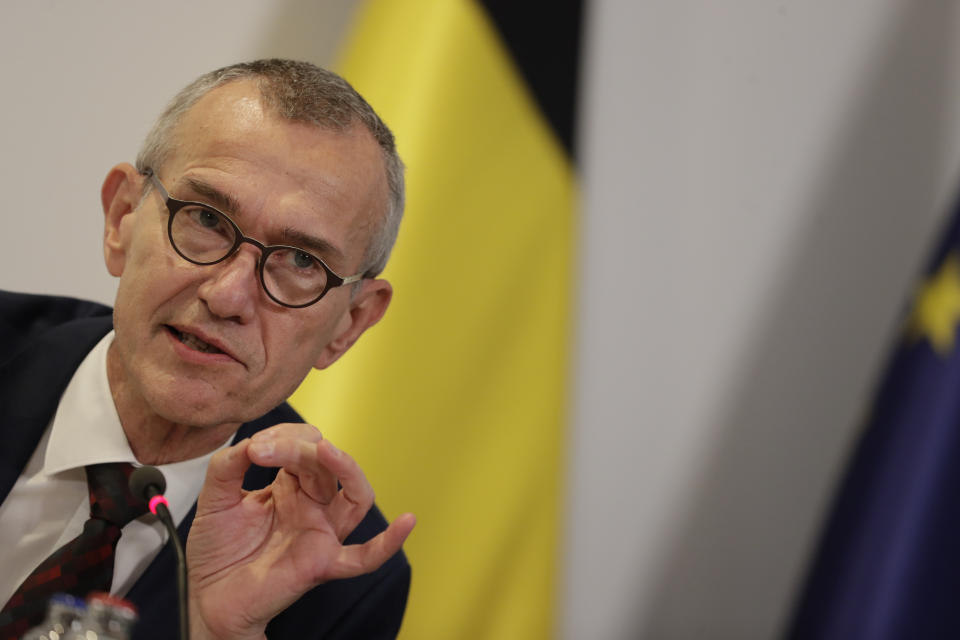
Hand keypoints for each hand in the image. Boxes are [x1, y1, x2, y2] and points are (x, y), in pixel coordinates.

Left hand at [185, 423, 415, 639]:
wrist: (208, 598)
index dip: (284, 437)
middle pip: (325, 464)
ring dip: (346, 468)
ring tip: (326, 450)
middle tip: (263, 449)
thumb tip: (249, 442)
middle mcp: (312, 504)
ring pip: (356, 497)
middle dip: (296, 447)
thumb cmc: (217, 551)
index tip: (253, 446)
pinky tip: (406, 523)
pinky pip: (364, 557)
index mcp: (290, 485)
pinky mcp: (322, 563)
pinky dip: (388, 542)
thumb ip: (228, 466)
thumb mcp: (215, 498)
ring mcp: (321, 532)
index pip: (304, 446)